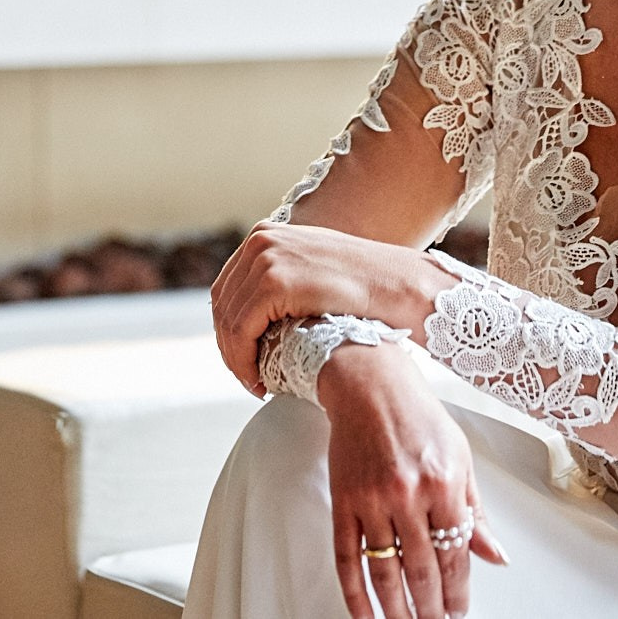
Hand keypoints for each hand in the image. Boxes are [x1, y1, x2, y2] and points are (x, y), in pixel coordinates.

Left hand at [209, 221, 430, 395]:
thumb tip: (260, 308)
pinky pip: (242, 331)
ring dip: (236, 360)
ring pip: (229, 321)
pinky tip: (259, 381)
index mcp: (264, 234)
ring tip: (254, 384)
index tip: (242, 359)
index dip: (228, 328)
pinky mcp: (274, 283)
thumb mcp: (312, 267)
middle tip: (246, 377)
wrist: (394, 284)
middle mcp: (259, 240)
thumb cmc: (362, 285)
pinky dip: (244, 361)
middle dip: (229, 346)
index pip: (227, 288)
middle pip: (222, 304)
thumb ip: (283, 274)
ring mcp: (265, 258)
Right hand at [318, 344, 509, 618]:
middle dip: (430, 608)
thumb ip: (476, 512)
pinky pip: (347, 558)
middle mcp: (408, 493)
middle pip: (421, 570)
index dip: (457, 592)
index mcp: (443, 483)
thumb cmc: (418, 416)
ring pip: (385, 571)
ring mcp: (372, 499)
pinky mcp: (342, 501)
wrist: (370, 385)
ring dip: (396, 609)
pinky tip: (364, 612)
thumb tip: (495, 556)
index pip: (454, 555)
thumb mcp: (461, 458)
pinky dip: (355, 592)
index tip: (458, 612)